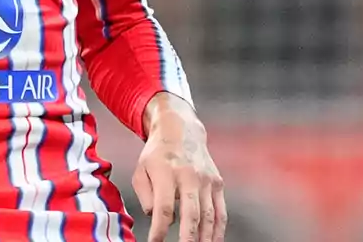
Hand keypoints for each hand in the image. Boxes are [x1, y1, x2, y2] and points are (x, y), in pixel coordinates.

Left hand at [131, 92, 225, 241]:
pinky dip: (218, 230)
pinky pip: (220, 211)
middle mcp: (189, 176)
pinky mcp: (218, 184)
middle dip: (187, 238)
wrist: (180, 130)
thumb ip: (145, 195)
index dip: (159, 229)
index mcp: (166, 172)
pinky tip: (213, 241)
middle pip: (191, 213)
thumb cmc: (157, 155)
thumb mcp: (141, 169)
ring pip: (209, 216)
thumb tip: (154, 216)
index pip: (164, 207)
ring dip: (205, 238)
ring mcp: (206, 180)